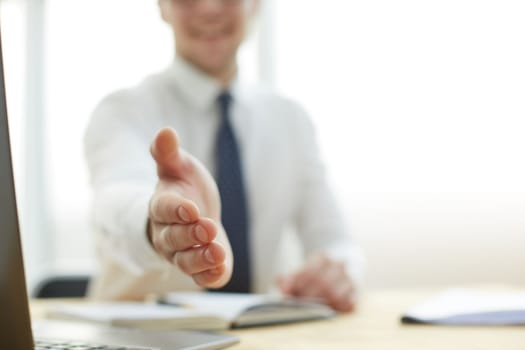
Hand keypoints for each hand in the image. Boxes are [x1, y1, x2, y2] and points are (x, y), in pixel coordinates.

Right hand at [148, 127, 231, 287]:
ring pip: (185, 261)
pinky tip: (221, 271)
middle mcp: (167, 234)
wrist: (191, 214)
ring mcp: (181, 253)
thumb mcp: (178, 167)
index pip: (163, 209)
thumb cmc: (183, 188)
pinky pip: (200, 276)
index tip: (191, 208)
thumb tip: (166, 131)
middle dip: (191, 235)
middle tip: (208, 228)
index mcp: (162, 206)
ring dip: (201, 258)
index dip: (176, 210)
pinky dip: (209, 276)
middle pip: (174, 238)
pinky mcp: (199, 266)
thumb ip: (169, 153)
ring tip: (218, 252)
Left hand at [278, 254, 355, 311]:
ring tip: (311, 309)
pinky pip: (350, 303)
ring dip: (321, 304)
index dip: (296, 283)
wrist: (344, 260)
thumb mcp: (304, 268)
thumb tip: (282, 288)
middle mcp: (338, 265)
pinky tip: (329, 309)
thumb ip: (290, 278)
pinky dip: (339, 308)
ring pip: (335, 294)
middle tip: (297, 304)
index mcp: (323, 256)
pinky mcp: (357, 290)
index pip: (309, 271)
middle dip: (307, 297)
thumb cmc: (318, 270)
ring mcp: (349, 277)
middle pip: (321, 284)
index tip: (286, 293)